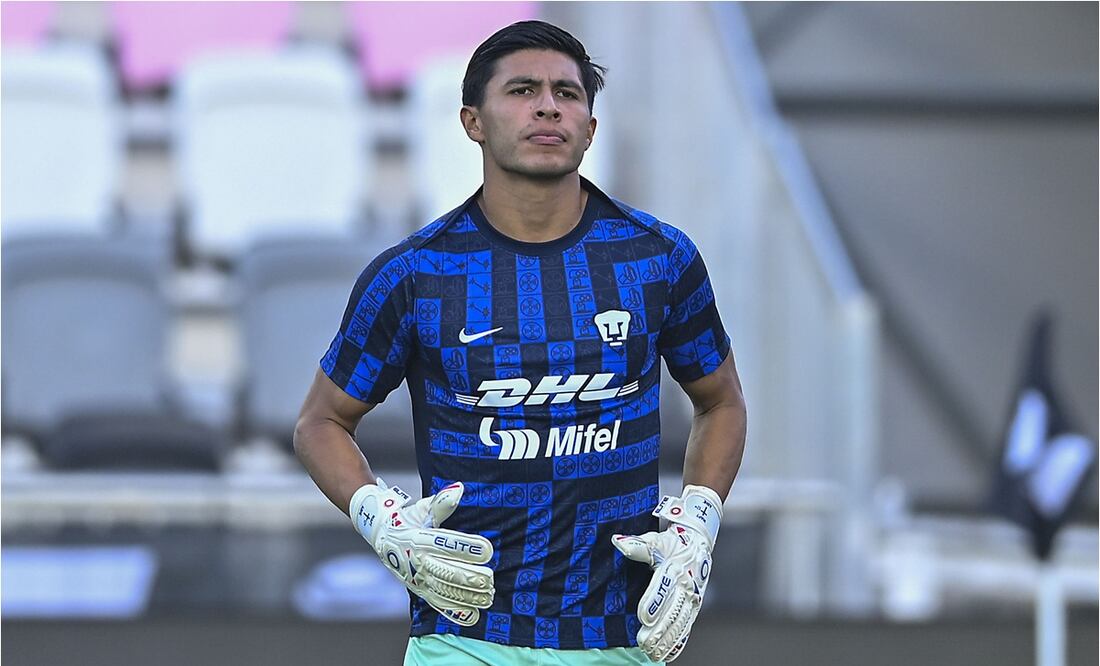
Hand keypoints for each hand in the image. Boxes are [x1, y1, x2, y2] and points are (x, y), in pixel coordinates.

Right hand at [349, 478, 494, 625]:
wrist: (381, 534)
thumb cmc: (407, 518)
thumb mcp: (421, 508)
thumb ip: (441, 502)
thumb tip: (459, 489)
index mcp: (417, 538)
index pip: (444, 543)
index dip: (466, 547)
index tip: (488, 549)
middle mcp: (415, 560)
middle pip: (444, 571)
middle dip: (468, 577)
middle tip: (489, 579)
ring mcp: (417, 578)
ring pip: (443, 590)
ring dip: (466, 596)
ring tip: (487, 596)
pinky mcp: (419, 589)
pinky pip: (438, 603)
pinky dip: (455, 611)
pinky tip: (474, 616)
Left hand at [612, 485, 722, 661]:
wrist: (699, 544)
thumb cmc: (672, 543)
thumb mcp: (656, 540)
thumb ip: (637, 545)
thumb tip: (618, 541)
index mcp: (675, 568)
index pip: (664, 586)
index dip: (654, 602)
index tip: (643, 616)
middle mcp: (686, 585)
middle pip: (673, 610)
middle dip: (659, 629)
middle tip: (643, 642)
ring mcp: (692, 599)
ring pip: (680, 623)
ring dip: (667, 639)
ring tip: (651, 652)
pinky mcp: (693, 608)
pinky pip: (686, 628)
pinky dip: (677, 643)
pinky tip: (666, 655)